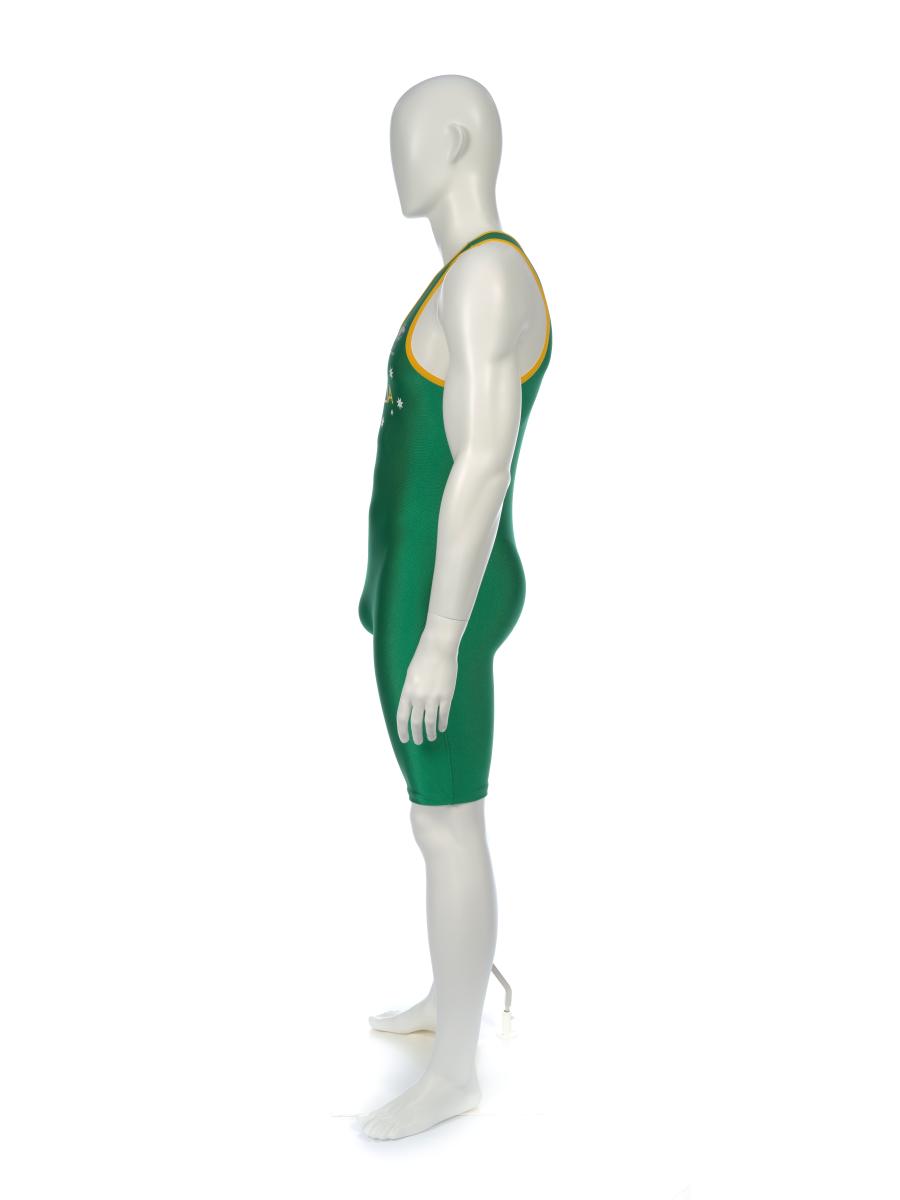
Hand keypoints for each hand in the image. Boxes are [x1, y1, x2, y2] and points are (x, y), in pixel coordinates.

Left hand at [396, 613, 465, 743]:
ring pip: (430, 722)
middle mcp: (418, 697)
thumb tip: (412, 706)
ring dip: (430, 732)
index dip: (403, 730)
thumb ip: (410, 692)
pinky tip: (442, 728)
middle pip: (416, 722)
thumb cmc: (423, 658)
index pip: (402, 717)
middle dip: (417, 734)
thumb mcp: (410, 675)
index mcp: (407, 692)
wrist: (438, 648)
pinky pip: (443, 714)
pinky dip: (442, 723)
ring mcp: (433, 698)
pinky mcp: (446, 696)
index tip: (404, 739)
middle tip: (418, 742)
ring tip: (431, 738)